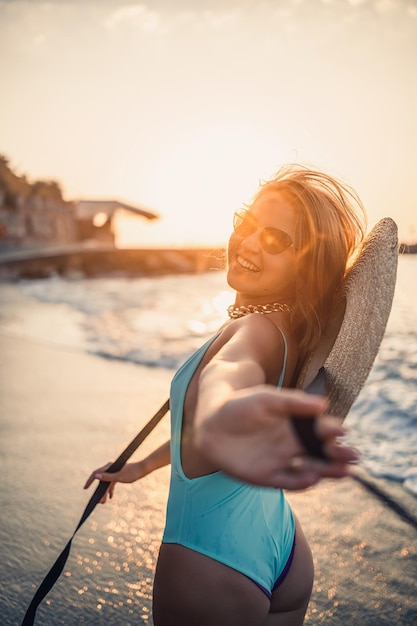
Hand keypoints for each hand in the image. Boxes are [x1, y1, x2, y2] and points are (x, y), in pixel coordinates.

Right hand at [83, 461, 145, 503]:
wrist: (142, 469)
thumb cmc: (131, 472)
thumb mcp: (119, 477)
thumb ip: (107, 477)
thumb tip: (96, 476)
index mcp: (109, 467)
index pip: (96, 474)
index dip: (89, 481)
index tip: (85, 488)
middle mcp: (110, 468)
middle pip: (101, 481)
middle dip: (100, 492)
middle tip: (98, 502)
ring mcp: (114, 472)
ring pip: (106, 483)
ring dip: (105, 492)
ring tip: (104, 502)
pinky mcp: (118, 475)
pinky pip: (111, 483)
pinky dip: (110, 490)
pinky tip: (111, 497)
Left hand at [195, 386, 358, 489]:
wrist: (211, 423)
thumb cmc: (241, 404)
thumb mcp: (267, 399)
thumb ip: (293, 402)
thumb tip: (323, 405)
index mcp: (295, 424)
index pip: (320, 430)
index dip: (332, 432)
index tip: (342, 431)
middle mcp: (292, 444)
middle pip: (322, 453)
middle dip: (339, 455)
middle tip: (354, 457)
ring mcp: (281, 461)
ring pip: (311, 469)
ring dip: (328, 471)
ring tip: (345, 472)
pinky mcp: (267, 476)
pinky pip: (288, 481)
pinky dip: (301, 481)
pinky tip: (312, 478)